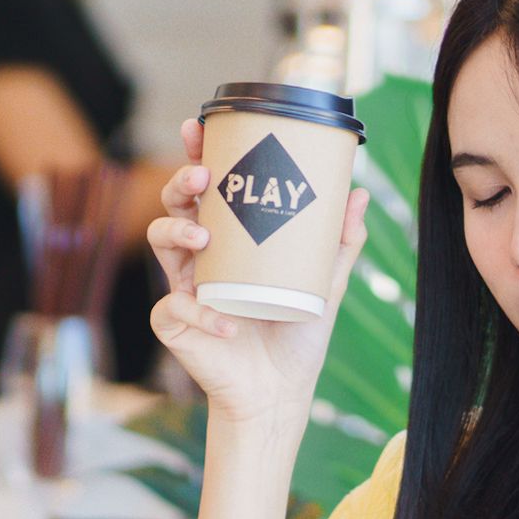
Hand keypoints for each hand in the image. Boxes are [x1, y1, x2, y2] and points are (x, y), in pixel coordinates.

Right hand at [147, 118, 369, 425]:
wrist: (279, 391)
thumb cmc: (296, 332)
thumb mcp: (326, 283)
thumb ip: (341, 242)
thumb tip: (359, 193)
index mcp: (231, 237)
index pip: (209, 187)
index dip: (198, 153)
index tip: (198, 128)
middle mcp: (201, 255)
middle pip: (176, 203)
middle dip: (181, 182)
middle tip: (202, 178)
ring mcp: (183, 285)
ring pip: (159, 240)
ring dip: (176, 232)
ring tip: (202, 239)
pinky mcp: (175, 322)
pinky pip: (173, 308)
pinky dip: (200, 314)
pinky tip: (226, 325)